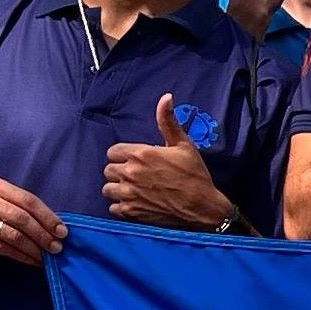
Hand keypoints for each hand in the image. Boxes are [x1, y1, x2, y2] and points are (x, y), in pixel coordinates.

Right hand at [0, 177, 64, 265]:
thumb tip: (55, 226)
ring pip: (14, 234)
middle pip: (22, 217)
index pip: (28, 200)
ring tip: (47, 256)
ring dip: (35, 247)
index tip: (62, 231)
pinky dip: (23, 256)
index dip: (48, 216)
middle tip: (57, 247)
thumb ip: (21, 209)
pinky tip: (34, 261)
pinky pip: (5, 248)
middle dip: (43, 234)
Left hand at [103, 94, 236, 231]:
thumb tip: (166, 97)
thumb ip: (168, 121)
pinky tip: (134, 203)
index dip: (123, 156)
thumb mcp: (184, 144)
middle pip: (108, 170)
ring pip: (107, 188)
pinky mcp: (131, 212)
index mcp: (141, 154)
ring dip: (117, 188)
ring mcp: (129, 194)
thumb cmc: (194, 175)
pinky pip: (113, 207)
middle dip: (119, 171)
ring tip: (132, 190)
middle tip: (135, 176)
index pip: (113, 151)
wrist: (203, 207)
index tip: (134, 161)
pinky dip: (121, 206)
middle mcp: (131, 173)